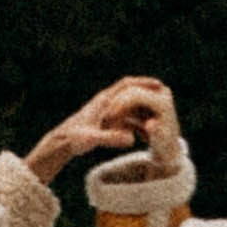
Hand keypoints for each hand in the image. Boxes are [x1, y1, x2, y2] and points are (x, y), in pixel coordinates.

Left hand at [24, 76, 175, 183]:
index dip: (143, 83)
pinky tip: (144, 136)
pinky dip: (135, 124)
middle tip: (164, 97)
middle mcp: (105, 103)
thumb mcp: (92, 139)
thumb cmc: (74, 139)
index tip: (159, 85)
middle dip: (147, 95)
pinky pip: (124, 119)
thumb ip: (111, 138)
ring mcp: (105, 112)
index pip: (127, 86)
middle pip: (130, 93)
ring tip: (159, 119)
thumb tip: (130, 139)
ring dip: (142, 112)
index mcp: (104, 101)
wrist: (61, 143)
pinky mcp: (104, 122)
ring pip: (128, 108)